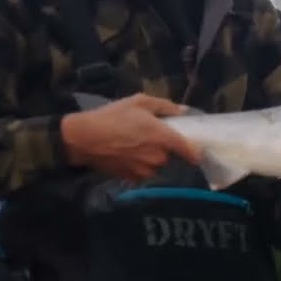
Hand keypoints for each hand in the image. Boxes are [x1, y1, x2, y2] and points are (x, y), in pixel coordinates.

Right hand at [60, 93, 201, 180]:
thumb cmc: (113, 116)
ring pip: (159, 166)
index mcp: (164, 138)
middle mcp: (159, 158)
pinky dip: (142, 166)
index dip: (197, 152)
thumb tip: (184, 111)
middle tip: (154, 139)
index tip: (198, 150)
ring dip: (154, 159)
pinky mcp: (134, 179)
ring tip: (138, 147)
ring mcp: (146, 171)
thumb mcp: (139, 102)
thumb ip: (165, 106)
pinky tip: (129, 156)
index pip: (192, 152)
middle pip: (173, 158)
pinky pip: (145, 173)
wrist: (83, 139)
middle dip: (167, 150)